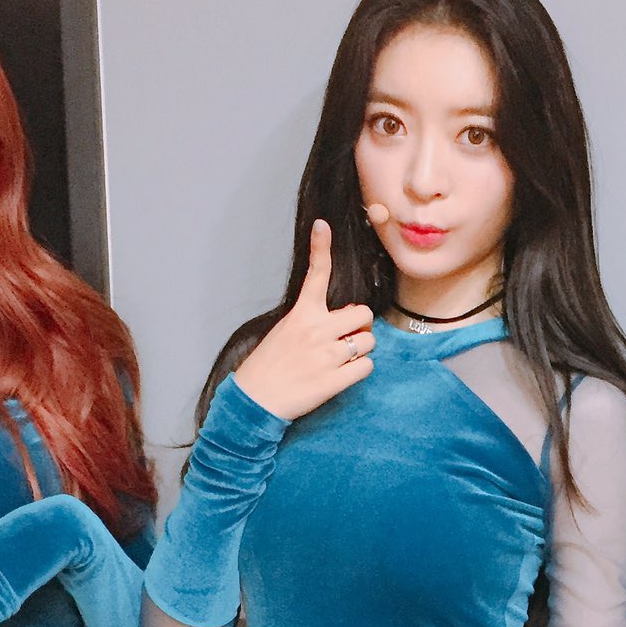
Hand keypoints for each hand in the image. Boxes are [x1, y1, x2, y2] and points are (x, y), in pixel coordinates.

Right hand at [231, 220, 374, 419]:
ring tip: (343, 358)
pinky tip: (344, 374)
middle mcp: (316, 330)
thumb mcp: (285, 331)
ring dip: (361, 349)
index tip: (322, 225)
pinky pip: (367, 366)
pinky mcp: (335, 380)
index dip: (321, 247)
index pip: (315, 275)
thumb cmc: (269, 365)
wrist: (256, 400)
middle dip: (360, 326)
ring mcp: (327, 355)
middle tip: (346, 337)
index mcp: (301, 315)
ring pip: (369, 341)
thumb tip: (344, 319)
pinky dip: (360, 369)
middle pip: (363, 314)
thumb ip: (312, 320)